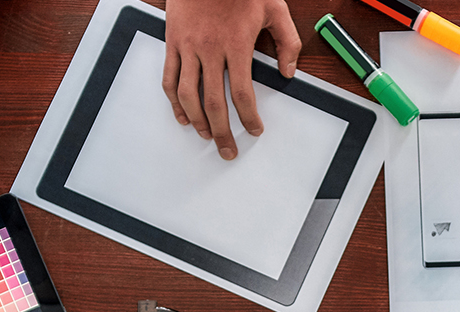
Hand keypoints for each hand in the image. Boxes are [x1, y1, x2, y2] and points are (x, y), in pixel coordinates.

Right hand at [163, 0, 301, 159]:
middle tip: (228, 150)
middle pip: (214, 101)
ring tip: (206, 135)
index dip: (248, 117)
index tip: (255, 130)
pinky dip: (174, 101)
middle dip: (222, 131)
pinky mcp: (173, 42)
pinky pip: (170, 78)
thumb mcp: (274, 8)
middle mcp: (210, 48)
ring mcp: (188, 46)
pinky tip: (182, 115)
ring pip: (188, 94)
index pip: (242, 92)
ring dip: (197, 120)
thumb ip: (288, 41)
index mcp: (236, 43)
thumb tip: (289, 72)